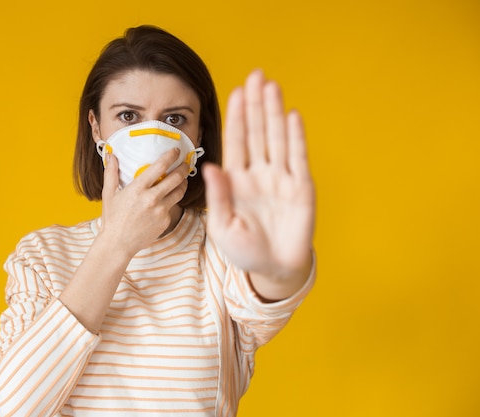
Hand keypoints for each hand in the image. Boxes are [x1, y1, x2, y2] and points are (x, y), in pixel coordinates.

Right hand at [100, 148, 189, 256]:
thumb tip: (110, 155)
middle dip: (184, 167)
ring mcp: (160, 211)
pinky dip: (171, 201)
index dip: (171, 156)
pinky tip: (166, 199)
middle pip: (176, 178)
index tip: (176, 151)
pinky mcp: (165, 221)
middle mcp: (151, 198)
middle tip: (186, 163)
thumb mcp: (109, 194)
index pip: (160, 166)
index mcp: (137, 188)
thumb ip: (111, 173)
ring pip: (179, 192)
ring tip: (182, 179)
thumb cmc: (112, 219)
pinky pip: (172, 207)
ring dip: (183, 183)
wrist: (118, 244)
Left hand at [202, 70, 314, 293]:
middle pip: (257, 132)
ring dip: (274, 113)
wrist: (274, 269)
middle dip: (256, 105)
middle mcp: (258, 173)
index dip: (237, 117)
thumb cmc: (244, 250)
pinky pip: (297, 158)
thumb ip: (219, 196)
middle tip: (256, 75)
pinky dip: (296, 138)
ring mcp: (280, 178)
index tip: (235, 92)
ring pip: (277, 139)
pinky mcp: (301, 188)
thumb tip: (211, 166)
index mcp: (236, 180)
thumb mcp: (223, 226)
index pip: (236, 142)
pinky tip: (292, 116)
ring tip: (272, 87)